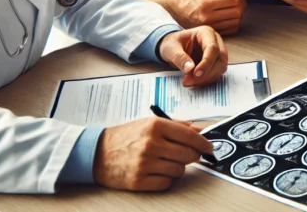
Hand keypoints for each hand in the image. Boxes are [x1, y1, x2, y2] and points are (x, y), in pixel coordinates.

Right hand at [94, 117, 212, 190]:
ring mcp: (144, 164)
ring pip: (179, 170)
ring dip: (177, 168)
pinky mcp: (138, 181)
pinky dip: (166, 179)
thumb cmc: (126, 137)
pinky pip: (167, 183)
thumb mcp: (150, 123)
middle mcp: (151, 144)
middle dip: (191, 156)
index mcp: (155, 126)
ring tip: (165, 162)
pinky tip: (157, 172)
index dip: (204, 143)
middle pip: (188, 155)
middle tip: (186, 155)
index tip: (209, 148)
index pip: (190, 136)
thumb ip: (177, 126)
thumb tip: (200, 130)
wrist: (97, 153)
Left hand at [157, 26, 227, 86]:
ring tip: (188, 81)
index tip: (196, 73)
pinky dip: (206, 80)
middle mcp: (215, 41)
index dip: (206, 62)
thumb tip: (189, 68)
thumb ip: (179, 57)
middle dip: (206, 74)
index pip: (212, 48)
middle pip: (220, 59)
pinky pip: (216, 73)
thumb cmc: (172, 44)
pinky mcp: (216, 62)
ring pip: (220, 68)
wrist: (173, 48)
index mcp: (206, 33)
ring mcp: (217, 52)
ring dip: (206, 78)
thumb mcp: (171, 48)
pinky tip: (193, 81)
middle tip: (188, 81)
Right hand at [168, 0, 249, 34]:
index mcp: (206, 3)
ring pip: (237, 20)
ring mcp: (212, 26)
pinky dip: (236, 21)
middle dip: (243, 1)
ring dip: (240, 11)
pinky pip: (233, 28)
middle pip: (237, 10)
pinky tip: (231, 14)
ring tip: (235, 4)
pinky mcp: (214, 33)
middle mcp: (209, 17)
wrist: (181, 13)